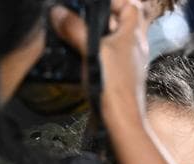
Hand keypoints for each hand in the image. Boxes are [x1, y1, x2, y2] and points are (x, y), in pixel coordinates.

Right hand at [51, 0, 147, 125]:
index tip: (96, 4)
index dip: (115, 1)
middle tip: (81, 19)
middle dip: (100, 19)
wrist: (122, 121)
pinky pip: (108, 60)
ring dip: (96, 38)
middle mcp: (134, 50)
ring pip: (113, 43)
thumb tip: (59, 13)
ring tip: (77, 37)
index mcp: (133, 36)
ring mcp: (129, 65)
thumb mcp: (92, 50)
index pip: (131, 7)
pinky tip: (81, 60)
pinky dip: (95, 55)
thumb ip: (75, 29)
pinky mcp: (120, 79)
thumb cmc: (115, 87)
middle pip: (120, 24)